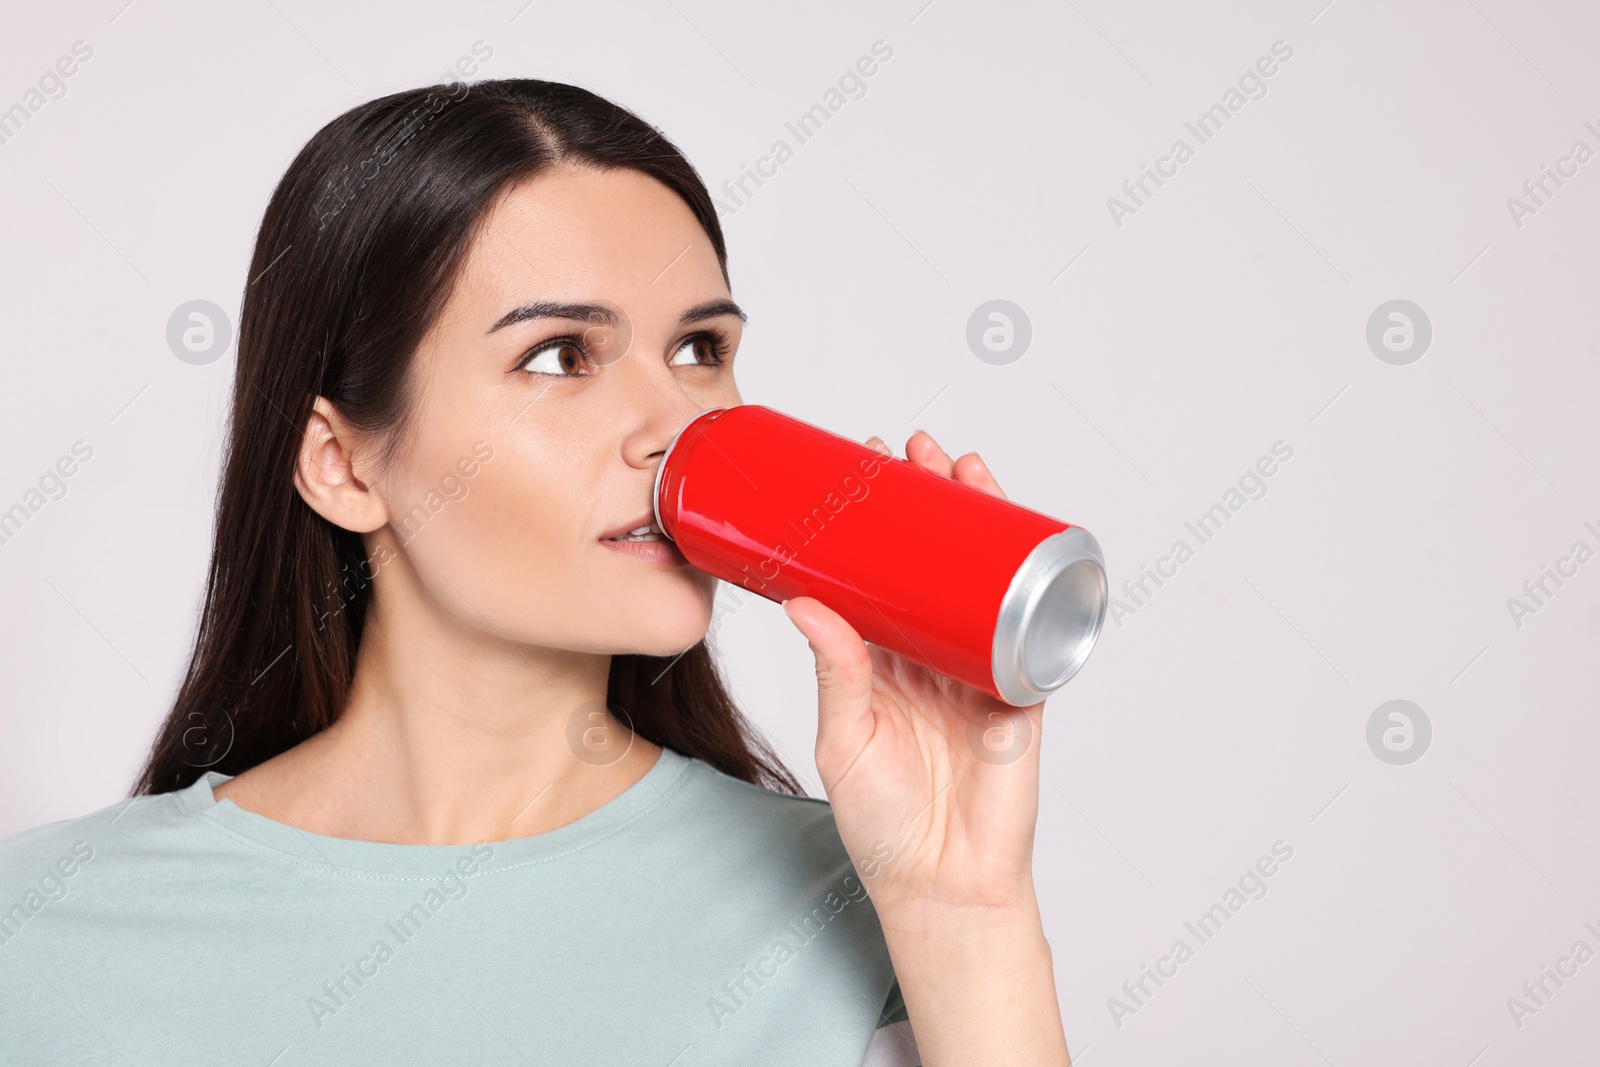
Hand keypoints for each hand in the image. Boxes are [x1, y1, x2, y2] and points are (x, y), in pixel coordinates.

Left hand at [781, 430, 1042, 919]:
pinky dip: (1034, 581)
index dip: (875, 522)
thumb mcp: (844, 741)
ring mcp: (980, 667)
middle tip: (916, 449)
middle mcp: (932, 653)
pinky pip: (1034, 627)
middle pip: (937, 560)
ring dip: (981, 521)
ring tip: (966, 470)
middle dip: (933, 501)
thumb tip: (804, 603)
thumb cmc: (883, 824)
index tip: (859, 468)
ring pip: (985, 578)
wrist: (942, 886)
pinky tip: (1028, 536)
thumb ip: (835, 674)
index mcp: (882, 661)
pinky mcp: (1023, 690)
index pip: (880, 573)